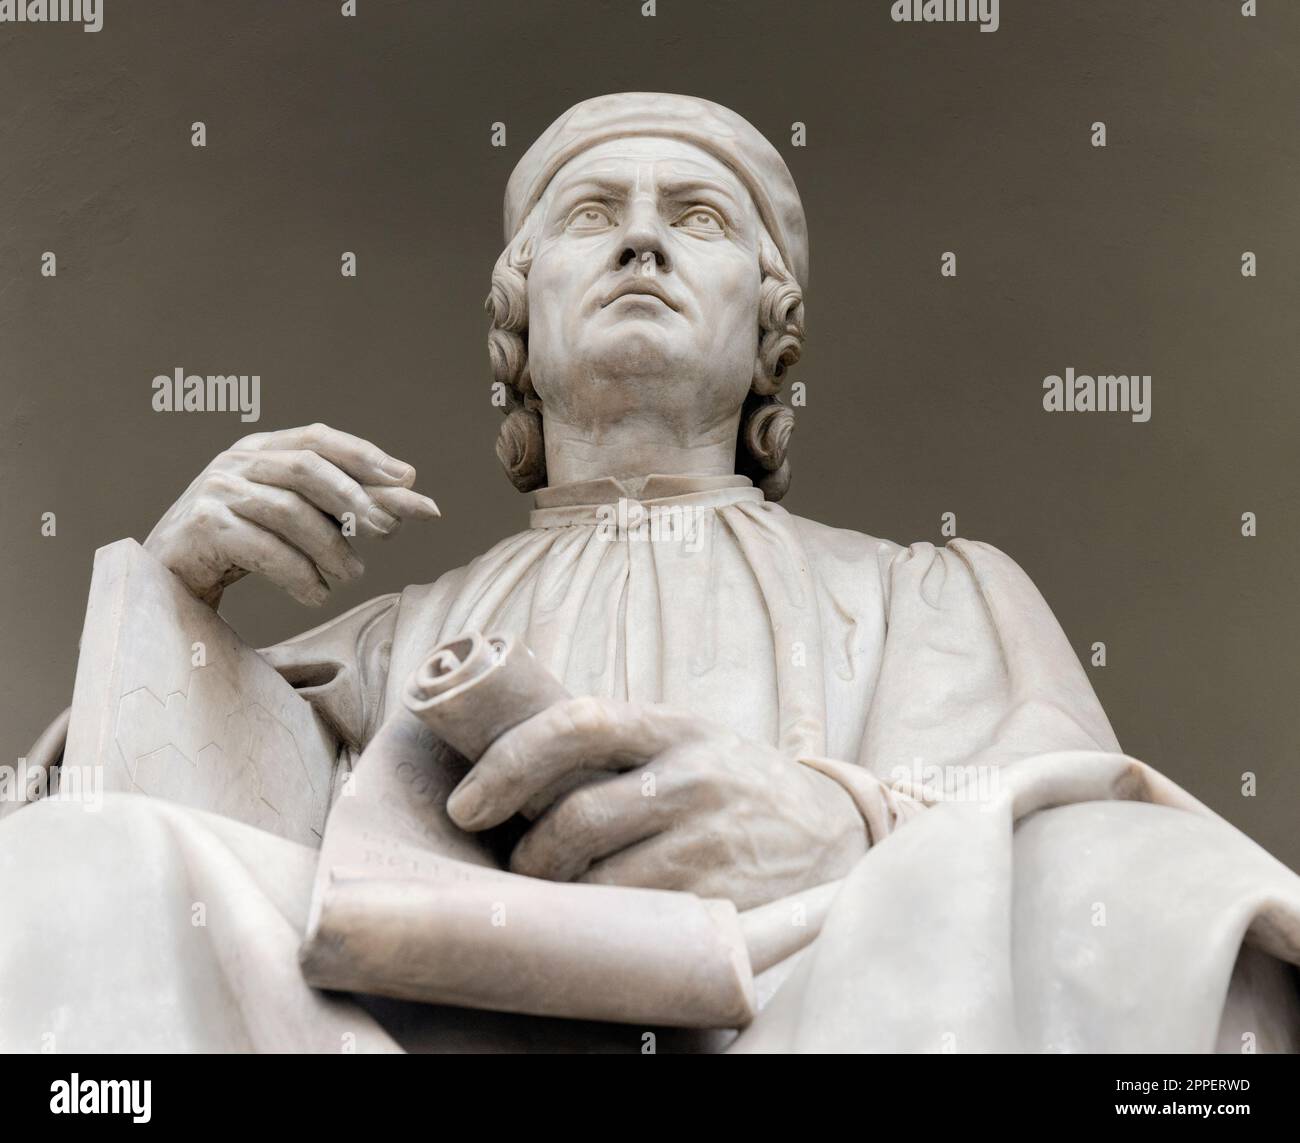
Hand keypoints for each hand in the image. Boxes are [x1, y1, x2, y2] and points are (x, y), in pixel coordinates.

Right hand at [143, 423, 439, 607]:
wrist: (168, 582)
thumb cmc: (240, 547)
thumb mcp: (295, 518)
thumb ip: (343, 502)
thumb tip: (411, 485)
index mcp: (259, 449)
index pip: (318, 439)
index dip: (365, 456)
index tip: (408, 479)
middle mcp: (235, 461)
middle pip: (308, 469)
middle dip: (355, 499)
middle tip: (389, 531)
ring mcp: (215, 491)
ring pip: (289, 511)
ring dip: (330, 547)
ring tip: (353, 576)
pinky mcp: (202, 527)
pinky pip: (263, 548)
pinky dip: (298, 573)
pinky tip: (317, 595)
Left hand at [445, 696, 868, 909]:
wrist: (832, 835)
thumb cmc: (733, 785)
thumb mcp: (688, 741)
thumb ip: (619, 746)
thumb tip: (507, 764)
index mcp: (674, 727)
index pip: (577, 724)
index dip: (509, 761)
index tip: (467, 803)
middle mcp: (693, 777)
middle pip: (575, 818)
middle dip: (527, 853)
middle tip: (519, 866)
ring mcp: (710, 840)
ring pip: (598, 878)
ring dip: (558, 894)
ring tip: (557, 892)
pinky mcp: (722, 897)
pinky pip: (635, 918)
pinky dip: (601, 922)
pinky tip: (601, 917)